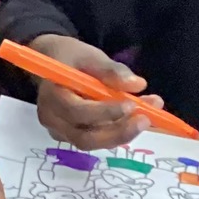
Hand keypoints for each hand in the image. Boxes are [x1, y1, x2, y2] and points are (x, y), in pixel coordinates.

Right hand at [28, 35, 161, 148]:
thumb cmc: (70, 58)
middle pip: (84, 138)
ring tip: (147, 117)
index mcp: (51, 95)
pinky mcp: (72, 135)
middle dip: (117, 132)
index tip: (132, 104)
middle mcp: (52, 119)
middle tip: (145, 120)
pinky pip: (96, 140)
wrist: (53, 65)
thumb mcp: (89, 56)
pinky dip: (118, 132)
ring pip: (93, 142)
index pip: (76, 112)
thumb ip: (111, 70)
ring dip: (122, 133)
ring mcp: (60, 131)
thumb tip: (136, 85)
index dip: (105, 112)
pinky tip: (136, 119)